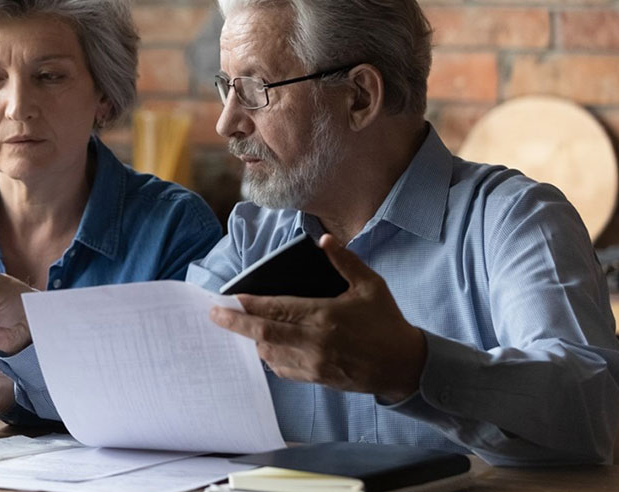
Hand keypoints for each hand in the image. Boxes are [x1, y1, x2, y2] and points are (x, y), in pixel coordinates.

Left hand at [209, 234, 426, 402]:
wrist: (405, 366)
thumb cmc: (387, 322)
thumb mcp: (370, 286)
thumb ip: (345, 262)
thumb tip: (325, 239)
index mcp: (324, 316)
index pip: (277, 309)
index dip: (250, 305)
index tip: (230, 299)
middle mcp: (315, 342)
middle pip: (263, 334)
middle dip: (235, 324)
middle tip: (214, 315)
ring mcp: (314, 364)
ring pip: (269, 353)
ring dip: (251, 340)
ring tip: (238, 327)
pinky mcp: (317, 379)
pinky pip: (282, 369)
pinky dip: (268, 357)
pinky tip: (263, 347)